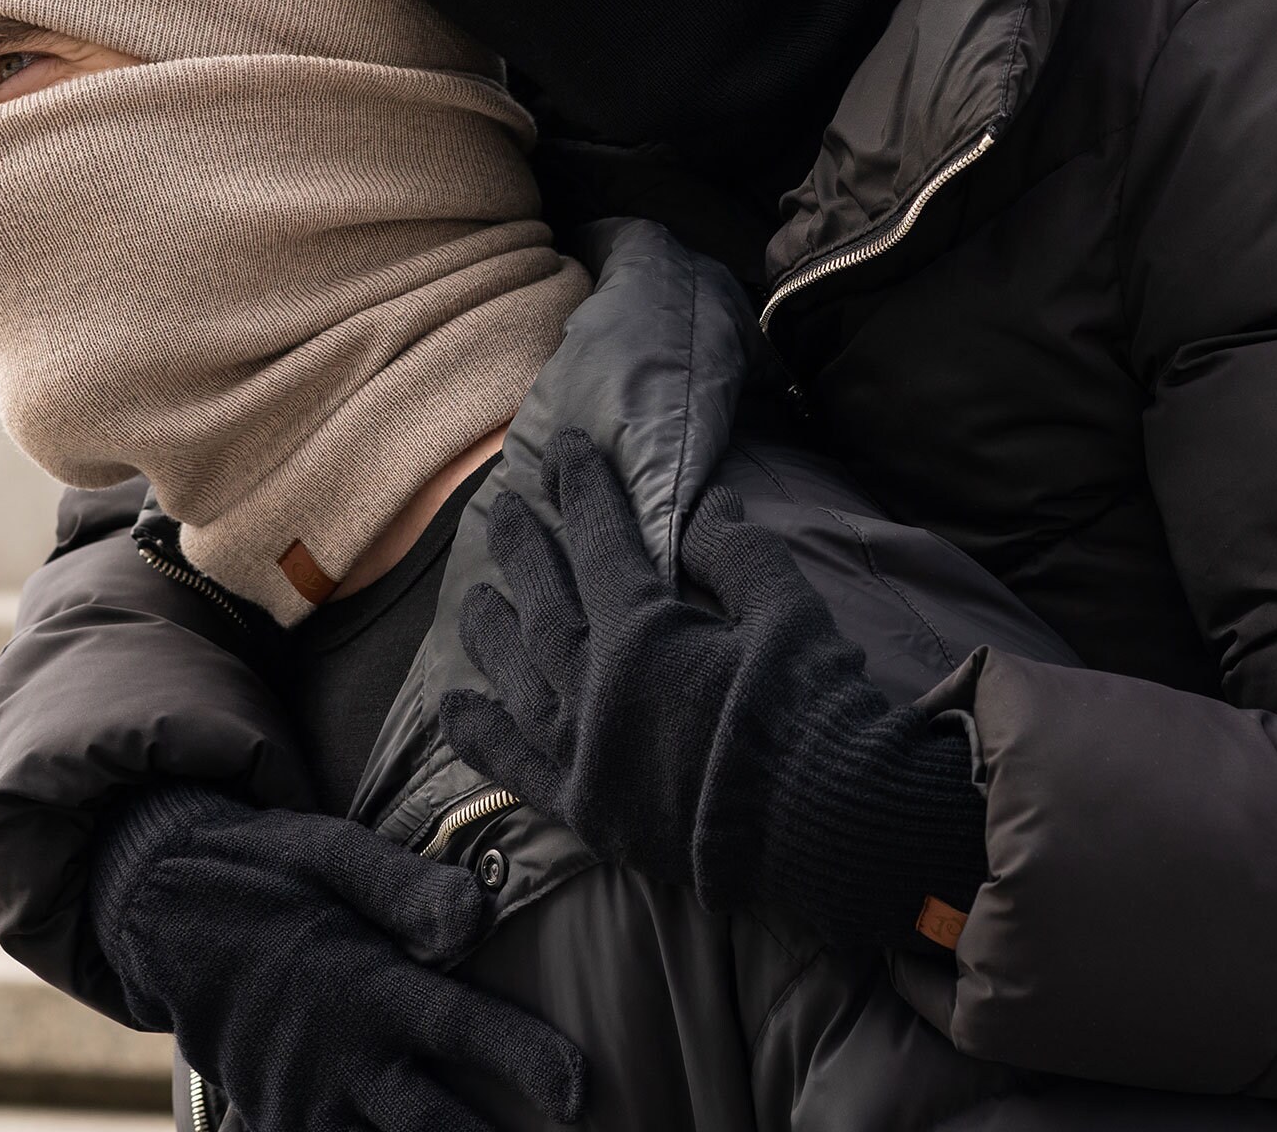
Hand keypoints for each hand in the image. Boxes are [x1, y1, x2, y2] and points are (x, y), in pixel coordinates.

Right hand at [90, 784, 584, 1131]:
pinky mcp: (276, 1130)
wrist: (167, 919)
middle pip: (431, 1131)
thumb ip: (407, 886)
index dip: (525, 1060)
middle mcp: (337, 1062)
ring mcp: (302, 1109)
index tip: (583, 1091)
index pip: (460, 1028)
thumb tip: (483, 912)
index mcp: (363, 986)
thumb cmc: (269, 875)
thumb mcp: (331, 854)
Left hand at [440, 427, 986, 950]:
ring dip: (492, 633)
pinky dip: (481, 737)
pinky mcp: (587, 811)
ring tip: (474, 597)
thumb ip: (735, 552)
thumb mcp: (787, 608)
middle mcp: (595, 691)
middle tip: (503, 509)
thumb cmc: (812, 709)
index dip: (581, 491)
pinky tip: (453, 708)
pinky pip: (516, 769)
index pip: (598, 544)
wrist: (823, 828)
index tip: (561, 449)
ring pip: (518, 679)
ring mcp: (584, 755)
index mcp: (642, 635)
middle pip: (543, 606)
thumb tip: (704, 505)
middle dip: (523, 550)